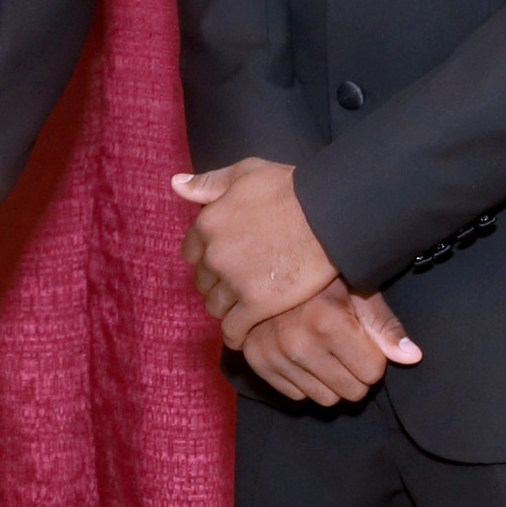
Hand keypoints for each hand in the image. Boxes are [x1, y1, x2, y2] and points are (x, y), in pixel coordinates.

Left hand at [171, 159, 340, 347]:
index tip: (222, 261)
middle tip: (237, 283)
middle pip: (203, 281)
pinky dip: (235, 334)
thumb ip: (209, 182)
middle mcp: (215, 255)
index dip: (206, 257)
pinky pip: (233, 329)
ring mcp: (234, 282)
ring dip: (226, 307)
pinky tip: (243, 334)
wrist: (328, 215)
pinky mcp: (256, 305)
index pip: (191, 252)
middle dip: (216, 282)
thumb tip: (176, 184)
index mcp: (208, 223)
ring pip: (215, 306)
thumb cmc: (291, 189)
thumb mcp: (245, 172)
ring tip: (242, 306)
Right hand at [240, 283, 421, 406]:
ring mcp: (274, 356)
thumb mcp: (359, 292)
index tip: (362, 337)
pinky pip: (298, 396)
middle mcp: (298, 342)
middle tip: (346, 347)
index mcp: (327, 321)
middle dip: (356, 373)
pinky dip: (306, 381)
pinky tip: (303, 355)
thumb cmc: (322, 280)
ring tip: (325, 351)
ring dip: (332, 381)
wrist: (267, 268)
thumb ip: (384, 326)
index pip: (373, 372)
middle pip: (352, 392)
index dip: (373, 356)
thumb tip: (413, 357)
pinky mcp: (258, 364)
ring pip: (326, 400)